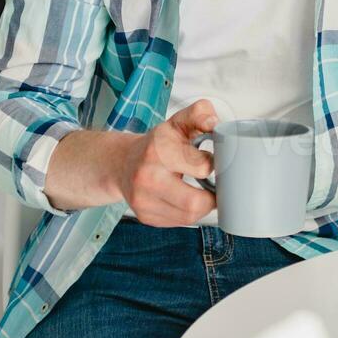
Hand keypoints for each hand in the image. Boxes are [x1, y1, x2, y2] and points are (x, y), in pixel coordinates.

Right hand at [114, 98, 218, 226]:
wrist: (123, 163)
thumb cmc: (156, 144)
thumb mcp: (177, 122)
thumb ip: (199, 114)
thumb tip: (213, 123)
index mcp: (158, 150)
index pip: (200, 167)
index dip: (211, 165)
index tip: (209, 161)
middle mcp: (147, 177)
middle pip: (193, 203)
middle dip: (211, 196)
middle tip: (213, 186)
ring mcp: (143, 200)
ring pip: (188, 216)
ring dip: (202, 206)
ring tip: (201, 193)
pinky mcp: (145, 216)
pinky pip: (179, 222)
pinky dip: (188, 213)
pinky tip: (186, 200)